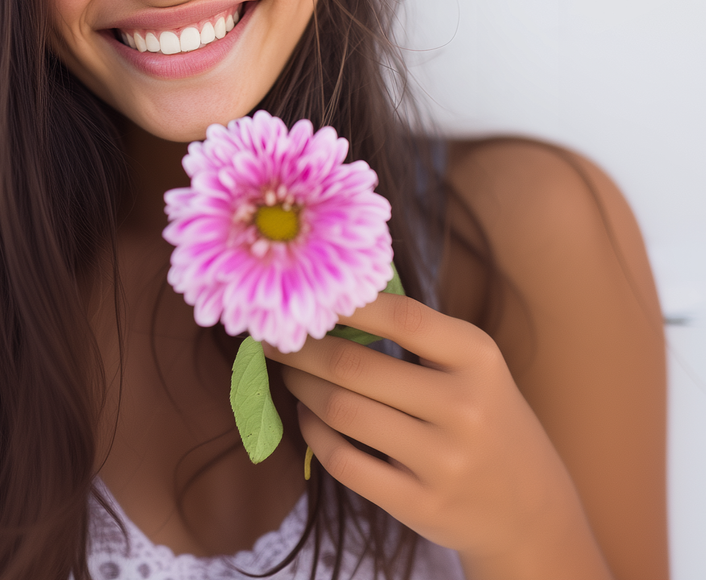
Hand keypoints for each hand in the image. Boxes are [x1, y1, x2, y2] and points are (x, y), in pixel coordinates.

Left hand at [263, 294, 612, 579]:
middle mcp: (465, 407)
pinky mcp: (421, 505)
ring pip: (342, 411)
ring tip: (288, 372)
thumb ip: (416, 330)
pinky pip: (343, 460)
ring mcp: (444, 461)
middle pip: (354, 366)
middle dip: (302, 348)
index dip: (344, 302)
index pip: (401, 316)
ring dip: (301, 387)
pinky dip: (313, 432)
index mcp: (477, 357)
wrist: (529, 510)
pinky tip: (308, 415)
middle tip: (275, 337)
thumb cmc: (483, 415)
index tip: (305, 292)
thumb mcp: (471, 364)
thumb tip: (332, 293)